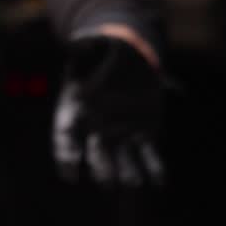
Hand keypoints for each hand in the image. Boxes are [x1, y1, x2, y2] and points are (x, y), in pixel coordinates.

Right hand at [53, 30, 164, 187]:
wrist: (126, 55)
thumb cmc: (100, 52)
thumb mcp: (89, 45)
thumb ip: (82, 47)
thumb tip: (76, 42)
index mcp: (75, 111)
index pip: (66, 137)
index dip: (66, 155)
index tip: (70, 171)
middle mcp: (96, 130)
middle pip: (96, 154)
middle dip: (101, 168)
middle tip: (106, 182)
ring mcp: (121, 135)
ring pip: (122, 161)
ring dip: (127, 173)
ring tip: (133, 183)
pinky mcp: (144, 135)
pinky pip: (148, 156)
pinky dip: (154, 169)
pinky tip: (159, 182)